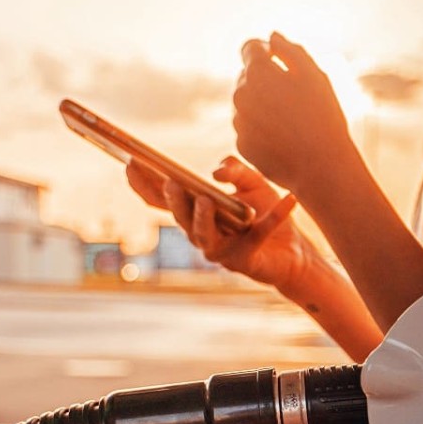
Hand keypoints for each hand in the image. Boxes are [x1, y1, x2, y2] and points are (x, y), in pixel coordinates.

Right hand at [125, 157, 312, 289]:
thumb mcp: (252, 182)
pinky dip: (276, 216)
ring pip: (203, 236)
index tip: (130, 162)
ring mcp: (220, 251)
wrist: (292, 250)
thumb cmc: (263, 213)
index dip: (144, 184)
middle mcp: (201, 234)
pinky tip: (290, 199)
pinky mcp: (245, 260)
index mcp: (195, 213)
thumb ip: (236, 170)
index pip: (163, 199)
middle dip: (173, 201)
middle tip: (170, 182)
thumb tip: (216, 172)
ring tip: (204, 199)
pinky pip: (259, 236)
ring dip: (202, 218)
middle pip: (179, 218)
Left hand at [232, 32, 357, 194]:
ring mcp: (239, 121)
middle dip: (266, 80)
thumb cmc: (322, 117)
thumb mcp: (314, 76)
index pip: (249, 48)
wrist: (321, 166)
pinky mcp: (241, 144)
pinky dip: (262, 129)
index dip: (265, 52)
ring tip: (292, 120)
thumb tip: (272, 37)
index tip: (279, 61)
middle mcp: (240, 94)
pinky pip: (249, 128)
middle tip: (295, 98)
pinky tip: (284, 138)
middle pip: (247, 77)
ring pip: (247, 103)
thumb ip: (291, 51)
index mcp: (258, 72)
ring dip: (263, 105)